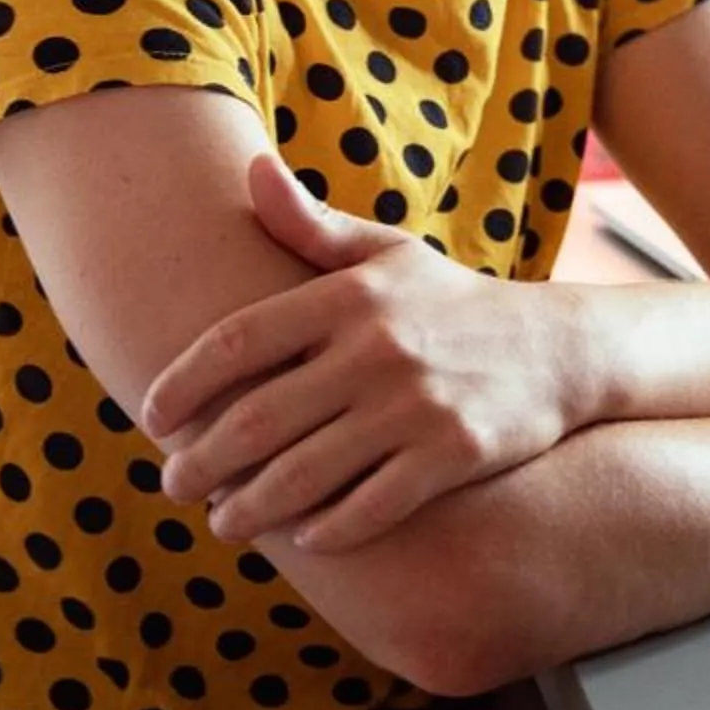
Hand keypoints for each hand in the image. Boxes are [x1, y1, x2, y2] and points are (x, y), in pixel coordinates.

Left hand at [143, 155, 589, 550]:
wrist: (559, 349)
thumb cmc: (452, 303)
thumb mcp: (387, 254)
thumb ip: (312, 224)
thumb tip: (251, 171)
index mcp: (349, 297)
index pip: (238, 340)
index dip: (182, 383)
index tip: (150, 418)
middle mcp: (376, 349)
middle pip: (258, 418)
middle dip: (201, 463)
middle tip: (171, 487)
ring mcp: (415, 406)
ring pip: (304, 474)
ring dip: (249, 509)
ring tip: (222, 523)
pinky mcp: (452, 455)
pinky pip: (370, 506)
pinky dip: (327, 529)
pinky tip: (303, 538)